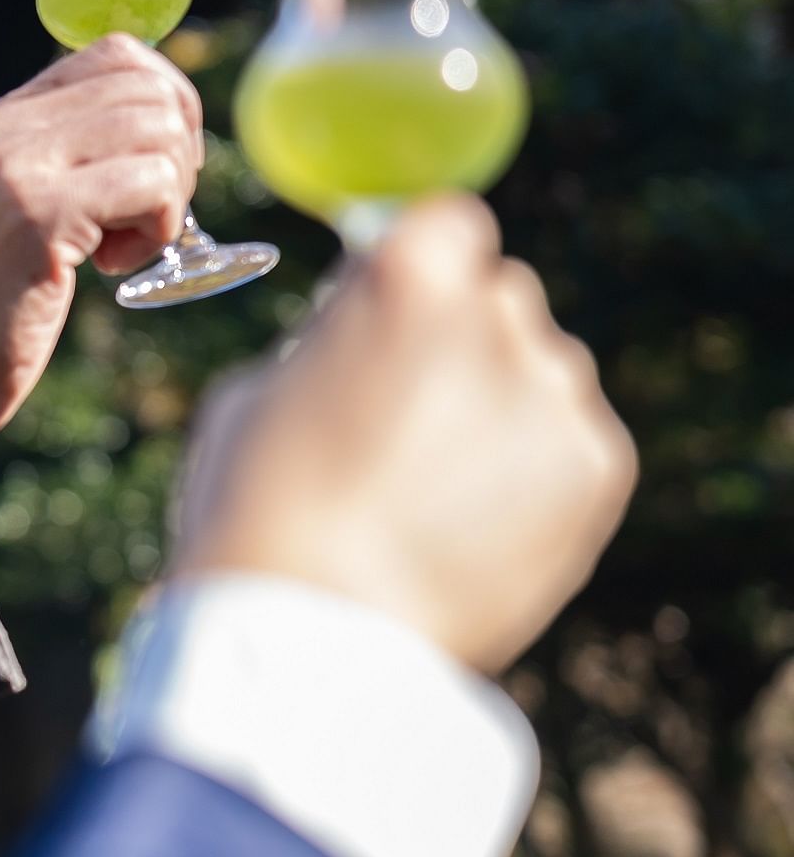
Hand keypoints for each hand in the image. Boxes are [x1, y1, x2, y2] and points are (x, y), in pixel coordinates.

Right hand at [0, 37, 200, 480]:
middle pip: (150, 85)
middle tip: (149, 218)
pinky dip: (157, 231)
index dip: (167, 103)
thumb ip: (59, 166)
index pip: (117, 53)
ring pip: (160, 132)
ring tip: (120, 249)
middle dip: (180, 152)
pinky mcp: (40, 216)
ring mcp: (19, 167)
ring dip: (169, 197)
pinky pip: (153, 185)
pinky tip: (107, 270)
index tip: (160, 170)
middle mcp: (4, 128)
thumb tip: (157, 136)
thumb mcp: (8, 216)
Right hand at [174, 195, 636, 673]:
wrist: (320, 633)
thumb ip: (331, 345)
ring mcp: (558, 392)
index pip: (446, 224)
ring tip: (436, 491)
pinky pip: (568, 444)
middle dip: (461, 340)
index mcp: (406, 276)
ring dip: (500, 408)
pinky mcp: (600, 467)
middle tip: (405, 418)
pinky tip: (473, 526)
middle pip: (499, 298)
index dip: (419, 270)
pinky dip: (533, 475)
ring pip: (540, 373)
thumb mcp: (257, 393)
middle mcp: (501, 316)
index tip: (395, 313)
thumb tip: (361, 345)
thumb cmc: (259, 509)